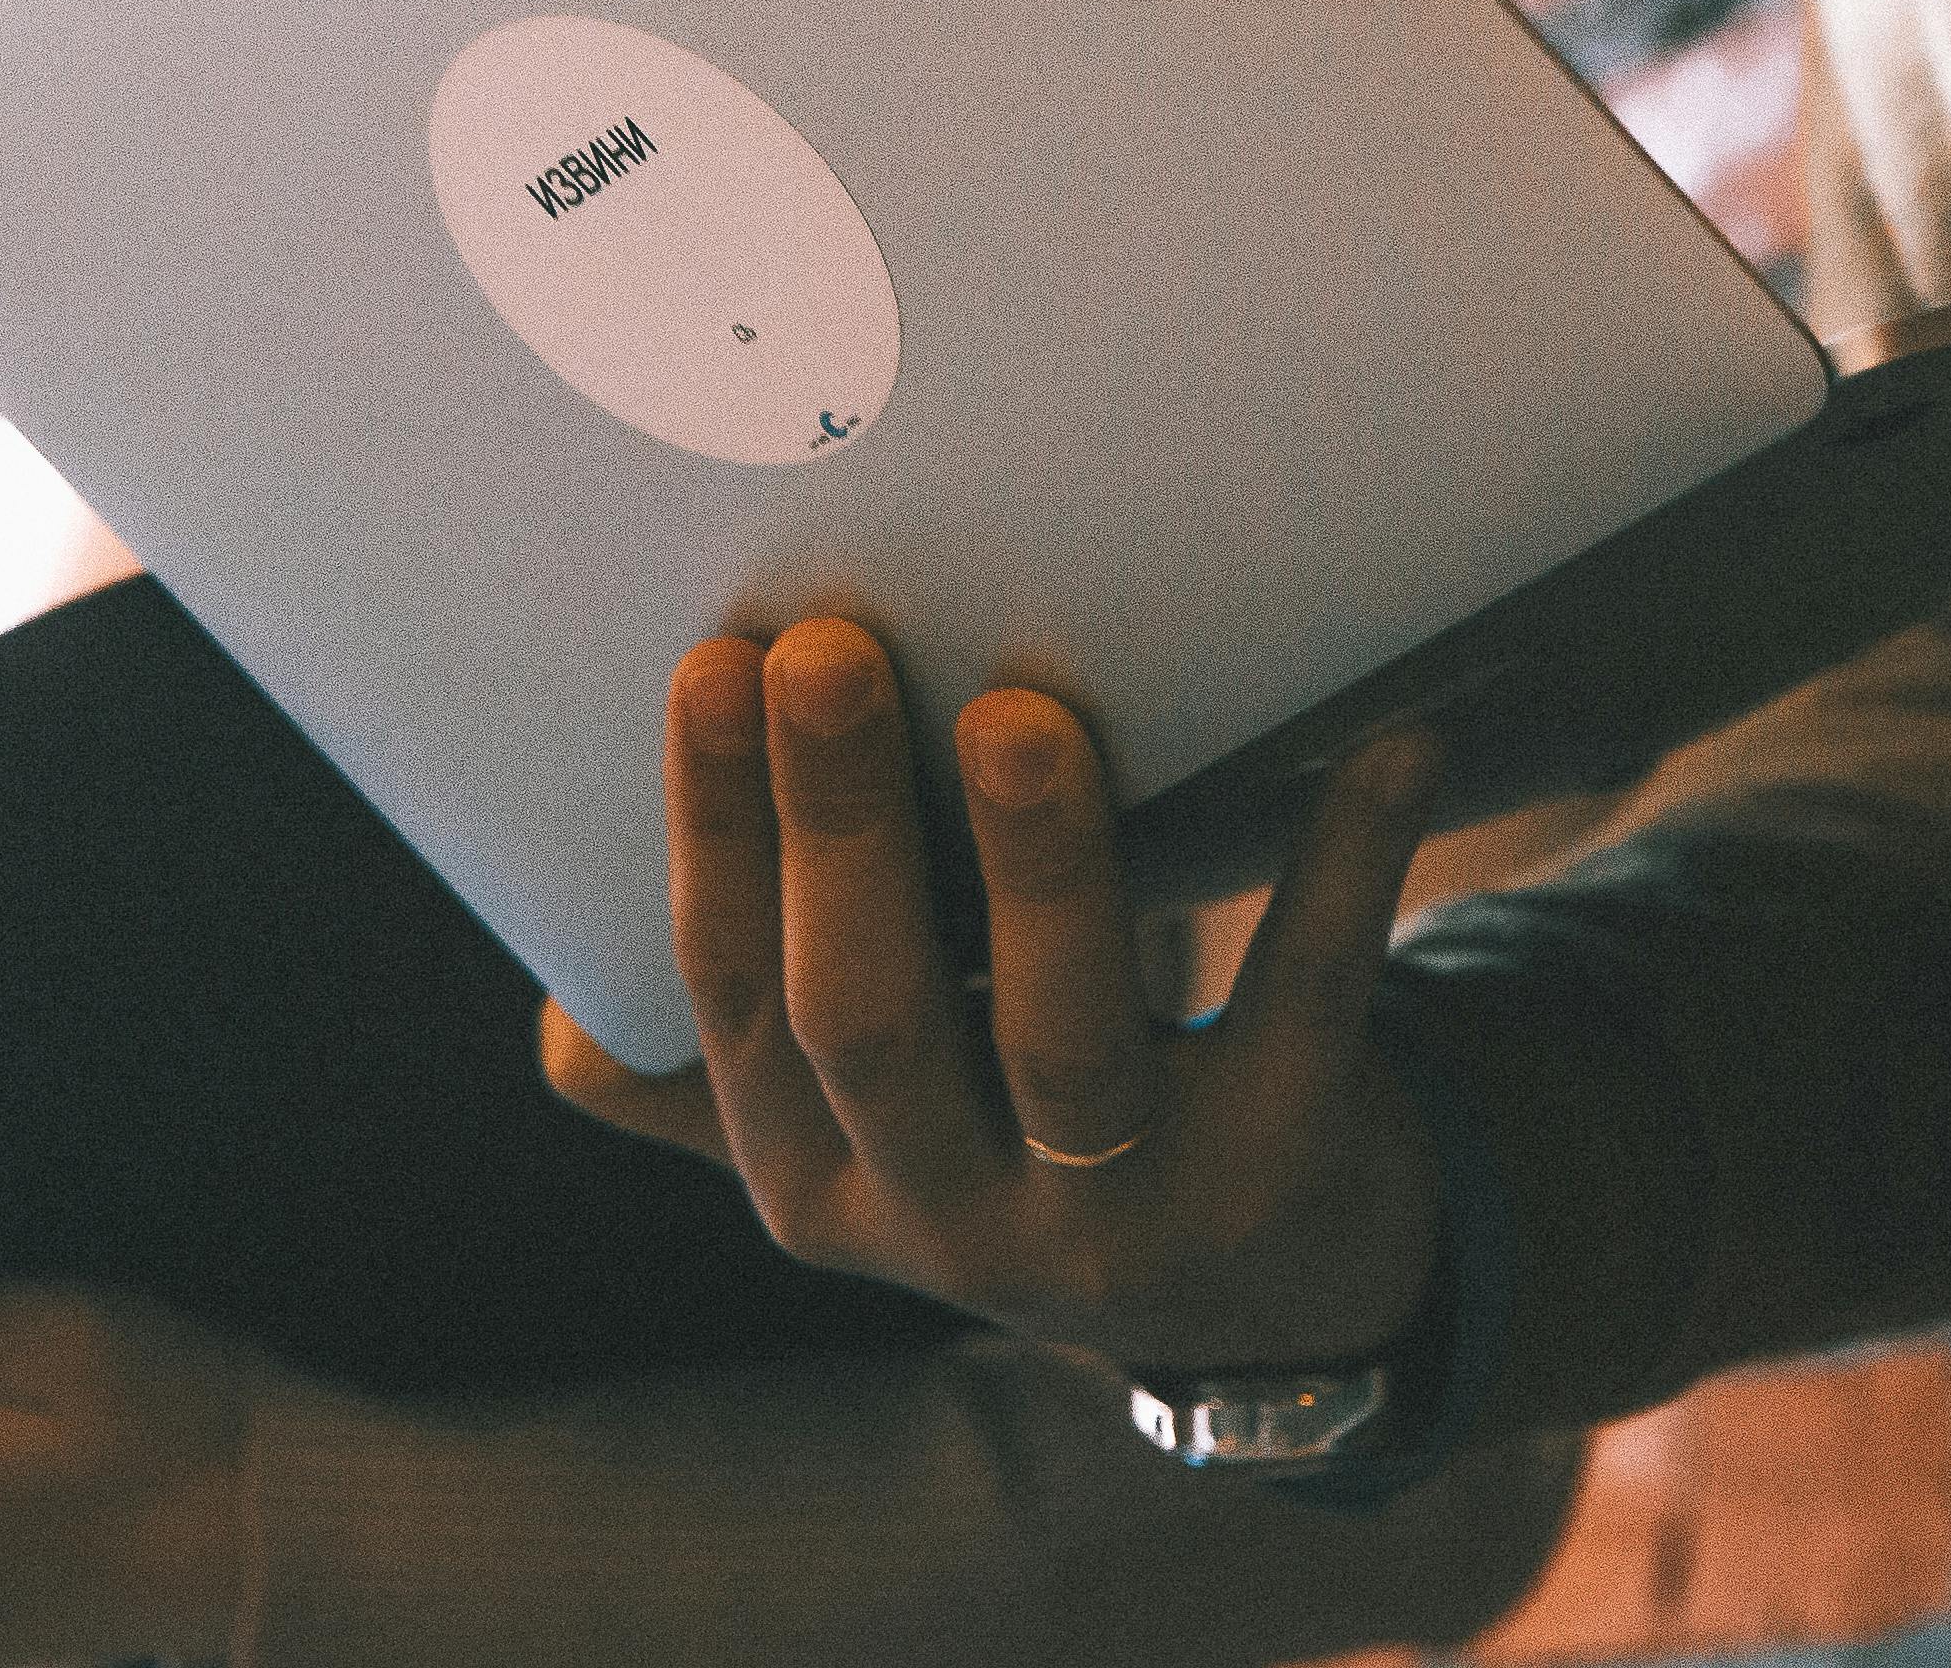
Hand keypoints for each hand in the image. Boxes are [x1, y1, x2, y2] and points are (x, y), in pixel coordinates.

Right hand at [542, 619, 1452, 1372]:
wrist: (1283, 1300)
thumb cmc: (1040, 1145)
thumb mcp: (880, 1142)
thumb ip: (734, 1080)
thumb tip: (564, 1021)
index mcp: (821, 1186)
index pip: (734, 1003)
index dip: (714, 839)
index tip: (708, 669)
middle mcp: (952, 1224)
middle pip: (871, 1023)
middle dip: (843, 832)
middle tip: (830, 650)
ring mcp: (1123, 1216)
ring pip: (1066, 1045)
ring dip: (1040, 872)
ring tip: (1024, 714)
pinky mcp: (1284, 1172)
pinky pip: (1307, 1007)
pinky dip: (1343, 872)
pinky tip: (1387, 744)